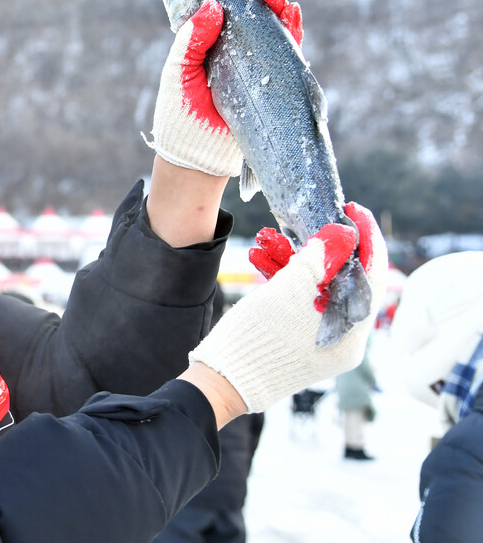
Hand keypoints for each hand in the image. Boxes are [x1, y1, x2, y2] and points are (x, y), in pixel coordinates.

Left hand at [147, 0, 302, 175]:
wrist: (198, 154)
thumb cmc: (180, 113)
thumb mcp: (179, 72)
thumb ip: (192, 39)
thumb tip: (213, 6)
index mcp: (201, 37)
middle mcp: (228, 43)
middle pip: (246, 3)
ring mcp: (251, 58)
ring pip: (269, 19)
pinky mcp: (270, 76)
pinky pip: (287, 46)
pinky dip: (292, 26)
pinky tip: (292, 11)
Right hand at [189, 203, 387, 412]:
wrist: (222, 382)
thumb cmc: (258, 338)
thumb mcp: (289, 292)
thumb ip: (318, 259)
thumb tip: (343, 232)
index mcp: (352, 332)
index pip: (371, 275)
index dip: (365, 238)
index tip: (352, 210)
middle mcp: (342, 338)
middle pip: (342, 279)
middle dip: (318, 246)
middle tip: (307, 220)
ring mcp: (319, 339)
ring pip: (315, 287)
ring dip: (293, 259)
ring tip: (265, 239)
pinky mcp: (295, 337)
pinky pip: (298, 300)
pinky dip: (283, 278)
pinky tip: (259, 257)